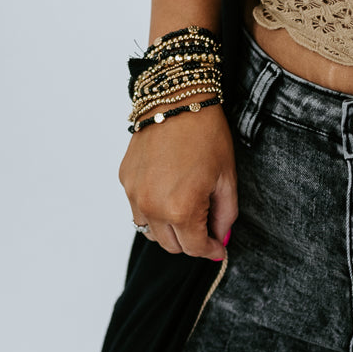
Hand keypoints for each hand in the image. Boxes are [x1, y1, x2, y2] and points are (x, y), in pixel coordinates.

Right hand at [119, 102, 236, 258]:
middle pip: (172, 246)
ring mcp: (134, 194)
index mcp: (181, 210)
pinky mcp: (125, 180)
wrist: (176, 100)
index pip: (195, 249)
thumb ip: (225, 217)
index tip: (218, 248)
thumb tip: (219, 238)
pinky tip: (168, 192)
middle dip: (191, 242)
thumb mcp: (227, 180)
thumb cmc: (206, 136)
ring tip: (185, 209)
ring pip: (151, 232)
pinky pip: (138, 209)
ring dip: (169, 229)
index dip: (211, 251)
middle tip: (206, 226)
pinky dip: (153, 210)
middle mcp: (152, 207)